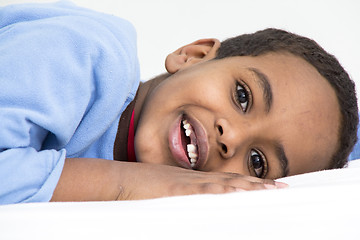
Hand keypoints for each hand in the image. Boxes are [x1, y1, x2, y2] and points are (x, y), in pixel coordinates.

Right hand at [52, 158, 286, 201]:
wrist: (122, 181)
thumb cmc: (142, 188)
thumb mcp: (167, 193)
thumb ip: (184, 198)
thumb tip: (195, 205)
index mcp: (195, 182)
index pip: (228, 182)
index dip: (249, 184)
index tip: (268, 186)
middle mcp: (197, 180)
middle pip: (233, 181)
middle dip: (258, 185)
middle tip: (281, 187)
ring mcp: (189, 184)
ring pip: (225, 184)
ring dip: (249, 187)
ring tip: (271, 189)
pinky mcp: (178, 190)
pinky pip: (204, 190)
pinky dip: (222, 191)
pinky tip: (237, 192)